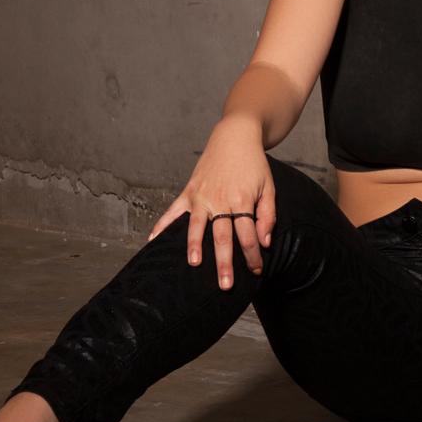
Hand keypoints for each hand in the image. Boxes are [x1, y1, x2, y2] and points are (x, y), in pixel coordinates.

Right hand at [146, 117, 275, 289]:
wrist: (235, 137)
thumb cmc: (254, 165)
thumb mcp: (268, 188)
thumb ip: (268, 215)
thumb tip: (265, 241)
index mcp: (242, 199)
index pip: (248, 234)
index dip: (253, 254)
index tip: (256, 270)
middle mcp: (220, 199)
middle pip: (222, 236)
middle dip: (225, 262)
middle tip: (226, 284)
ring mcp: (202, 195)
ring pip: (197, 226)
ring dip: (194, 246)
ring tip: (194, 264)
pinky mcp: (189, 191)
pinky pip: (173, 211)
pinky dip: (162, 225)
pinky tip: (152, 240)